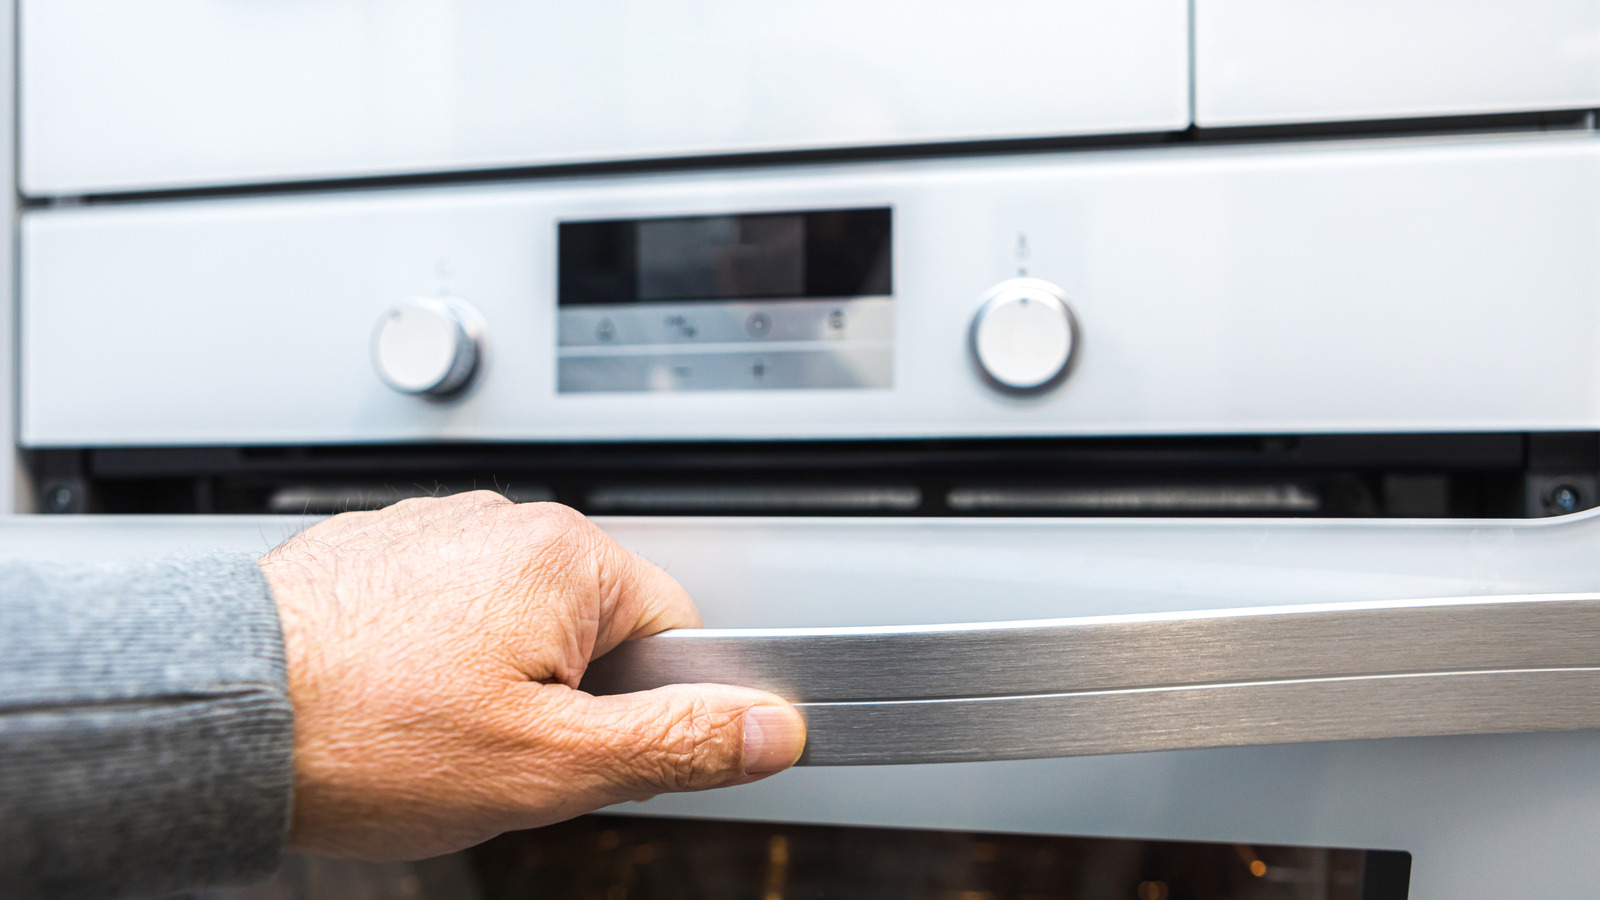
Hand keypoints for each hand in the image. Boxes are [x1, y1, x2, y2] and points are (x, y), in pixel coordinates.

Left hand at [257, 493, 804, 859]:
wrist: (210, 715)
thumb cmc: (363, 733)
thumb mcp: (550, 765)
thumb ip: (677, 742)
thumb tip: (770, 727)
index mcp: (565, 555)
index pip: (677, 632)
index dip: (650, 711)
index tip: (598, 751)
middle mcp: (500, 521)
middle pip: (594, 628)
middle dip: (566, 701)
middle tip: (500, 753)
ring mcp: (431, 531)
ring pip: (516, 625)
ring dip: (498, 682)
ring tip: (433, 733)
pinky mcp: (375, 552)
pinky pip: (445, 612)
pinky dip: (434, 660)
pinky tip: (393, 705)